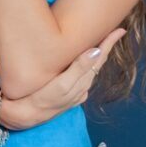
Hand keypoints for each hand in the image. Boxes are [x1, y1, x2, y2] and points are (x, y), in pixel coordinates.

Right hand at [2, 27, 123, 128]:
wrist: (24, 117)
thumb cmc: (40, 99)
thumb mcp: (61, 84)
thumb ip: (79, 68)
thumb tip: (97, 51)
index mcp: (82, 81)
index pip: (100, 58)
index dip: (110, 43)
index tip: (120, 30)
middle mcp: (82, 87)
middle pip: (97, 63)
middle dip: (106, 48)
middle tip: (113, 32)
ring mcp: (75, 92)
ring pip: (90, 70)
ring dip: (97, 57)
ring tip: (101, 44)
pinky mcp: (67, 95)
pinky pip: (81, 77)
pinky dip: (85, 66)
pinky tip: (82, 63)